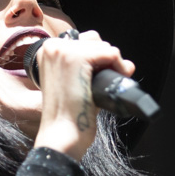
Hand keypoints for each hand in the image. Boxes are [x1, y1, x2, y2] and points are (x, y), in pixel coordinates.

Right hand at [32, 30, 134, 160]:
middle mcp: (52, 46)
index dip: (98, 59)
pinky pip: (110, 53)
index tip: (99, 77)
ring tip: (107, 85)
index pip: (84, 41)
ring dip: (113, 65)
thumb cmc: (70, 116)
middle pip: (95, 40)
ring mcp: (63, 51)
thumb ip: (94, 70)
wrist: (62, 135)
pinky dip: (119, 67)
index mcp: (48, 51)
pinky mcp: (76, 58)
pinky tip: (114, 81)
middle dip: (107, 60)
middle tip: (106, 82)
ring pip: (104, 46)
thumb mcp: (77, 84)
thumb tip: (127, 63)